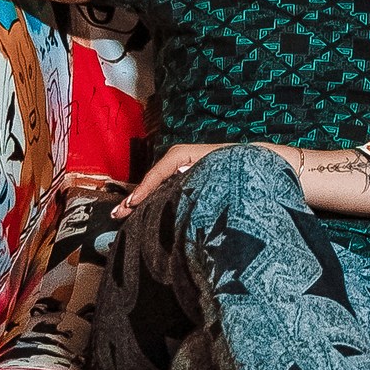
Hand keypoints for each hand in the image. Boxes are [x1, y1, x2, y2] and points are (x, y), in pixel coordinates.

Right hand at [113, 141, 228, 218]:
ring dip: (140, 201)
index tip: (134, 202)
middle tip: (118, 214)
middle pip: (153, 179)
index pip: (161, 170)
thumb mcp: (216, 173)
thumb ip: (196, 181)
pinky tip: (139, 213)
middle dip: (136, 197)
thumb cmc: (235, 165)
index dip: (147, 187)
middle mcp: (178, 159)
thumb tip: (176, 196)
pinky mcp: (182, 179)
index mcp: (185, 153)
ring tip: (121, 215)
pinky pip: (164, 189)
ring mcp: (179, 168)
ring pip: (157, 186)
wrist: (251, 161)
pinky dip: (151, 200)